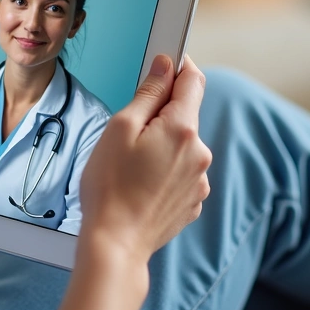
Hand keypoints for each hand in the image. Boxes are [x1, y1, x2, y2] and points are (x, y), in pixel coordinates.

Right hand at [78, 54, 211, 264]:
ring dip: (161, 146)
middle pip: (185, 115)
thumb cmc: (110, 188)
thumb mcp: (120, 129)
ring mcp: (199, 179)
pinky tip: (141, 185)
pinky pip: (180, 172)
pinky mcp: (193, 200)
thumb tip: (164, 67)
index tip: (163, 65)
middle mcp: (199, 152)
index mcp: (182, 129)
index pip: (193, 80)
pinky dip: (164, 171)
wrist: (116, 244)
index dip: (177, 67)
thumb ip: (147, 94)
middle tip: (128, 133)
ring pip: (181, 145)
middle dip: (160, 115)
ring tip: (131, 167)